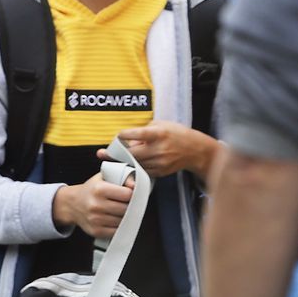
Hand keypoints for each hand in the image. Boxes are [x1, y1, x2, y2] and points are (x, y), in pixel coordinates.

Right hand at [53, 172, 134, 238]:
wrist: (71, 204)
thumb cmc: (90, 190)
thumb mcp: (103, 177)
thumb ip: (122, 177)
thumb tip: (135, 185)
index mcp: (99, 189)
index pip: (127, 194)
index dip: (132, 194)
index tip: (129, 194)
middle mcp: (96, 205)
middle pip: (126, 209)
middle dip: (129, 206)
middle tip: (124, 202)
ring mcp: (96, 219)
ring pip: (123, 221)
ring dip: (124, 216)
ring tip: (117, 210)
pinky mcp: (96, 231)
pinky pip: (117, 230)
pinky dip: (118, 226)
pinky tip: (113, 218)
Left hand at [97, 121, 216, 178]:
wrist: (196, 151)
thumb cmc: (176, 133)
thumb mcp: (162, 124)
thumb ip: (144, 130)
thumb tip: (126, 136)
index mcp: (159, 134)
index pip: (138, 134)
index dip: (125, 135)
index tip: (117, 135)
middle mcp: (159, 149)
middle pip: (132, 153)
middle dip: (115, 154)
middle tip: (101, 153)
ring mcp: (160, 162)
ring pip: (135, 164)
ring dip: (121, 162)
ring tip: (109, 161)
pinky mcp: (160, 172)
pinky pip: (142, 171)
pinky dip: (132, 169)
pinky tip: (124, 167)